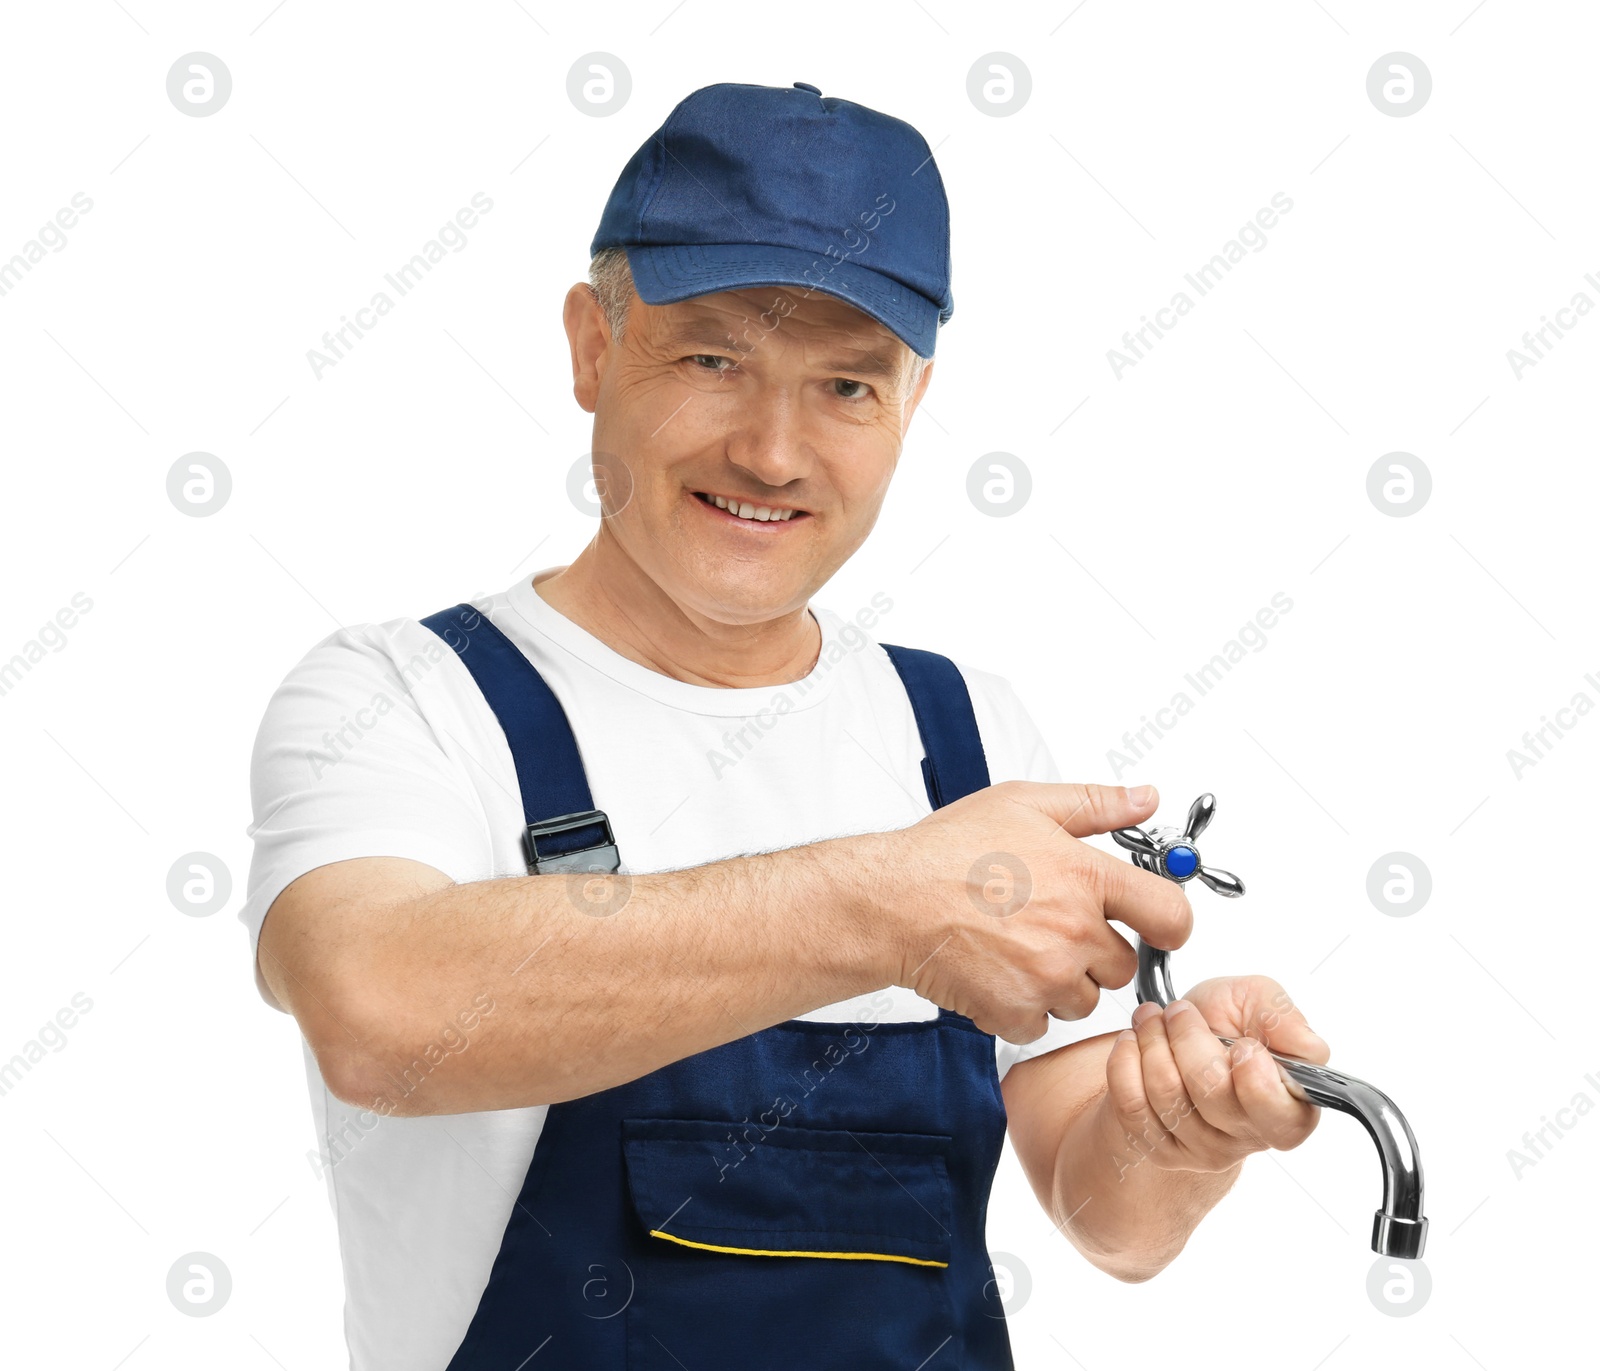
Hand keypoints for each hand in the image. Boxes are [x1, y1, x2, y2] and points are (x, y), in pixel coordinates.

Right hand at [874, 781, 1193, 1042]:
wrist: (890, 901)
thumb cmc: (946, 852)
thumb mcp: (1024, 803)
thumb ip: (1095, 804)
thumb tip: (1144, 799)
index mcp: (1086, 877)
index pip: (1171, 915)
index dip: (1168, 923)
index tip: (1156, 925)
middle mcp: (1075, 930)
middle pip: (1124, 965)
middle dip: (1095, 952)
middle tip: (1049, 927)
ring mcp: (1047, 976)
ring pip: (1084, 999)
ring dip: (1059, 983)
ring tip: (1016, 948)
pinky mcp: (1016, 1011)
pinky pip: (1040, 1024)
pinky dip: (1021, 1008)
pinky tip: (995, 973)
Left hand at [1105, 974, 1329, 1175]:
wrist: (1175, 1037)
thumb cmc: (1224, 1022)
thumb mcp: (1256, 1001)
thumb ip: (1282, 1016)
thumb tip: (1306, 1046)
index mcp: (1289, 1109)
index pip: (1278, 1115)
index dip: (1254, 1076)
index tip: (1240, 1043)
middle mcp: (1248, 1138)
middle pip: (1211, 1093)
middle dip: (1187, 1037)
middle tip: (1180, 1012)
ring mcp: (1202, 1150)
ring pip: (1167, 1096)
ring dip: (1152, 1042)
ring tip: (1153, 1020)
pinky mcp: (1160, 1149)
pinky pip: (1131, 1106)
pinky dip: (1124, 1062)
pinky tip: (1133, 1043)